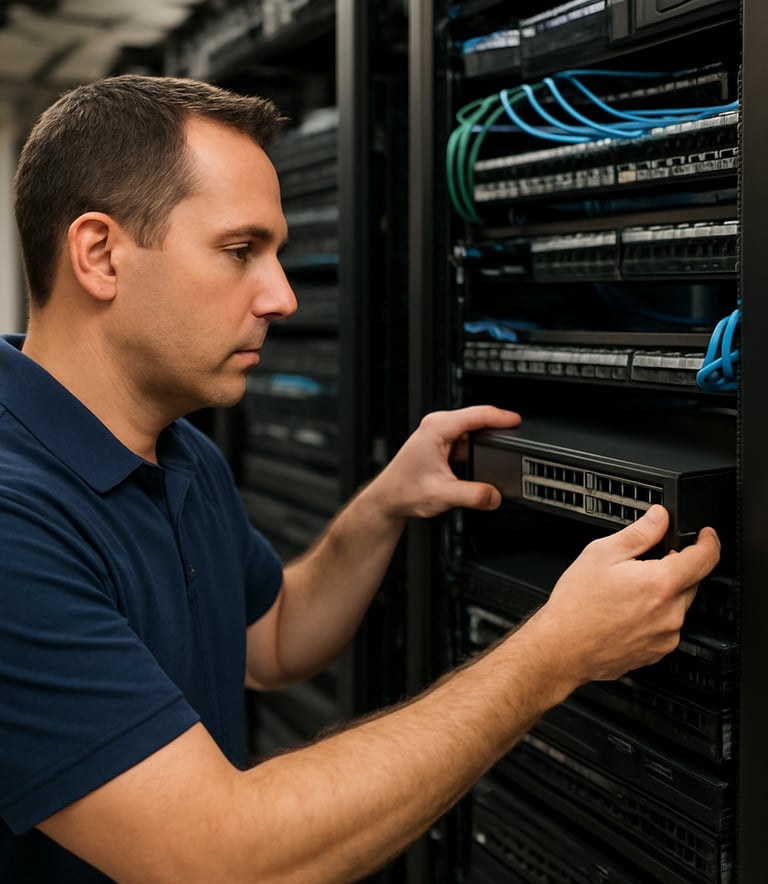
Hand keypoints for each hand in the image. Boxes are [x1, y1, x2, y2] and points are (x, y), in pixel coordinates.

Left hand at [372, 406, 521, 519]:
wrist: (388, 499)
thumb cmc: (404, 491)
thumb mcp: (442, 495)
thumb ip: (473, 496)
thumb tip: (495, 496)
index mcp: (437, 427)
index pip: (478, 414)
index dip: (502, 417)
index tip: (519, 421)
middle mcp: (437, 425)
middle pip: (478, 419)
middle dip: (497, 429)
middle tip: (518, 439)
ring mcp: (439, 433)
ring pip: (473, 431)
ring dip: (487, 441)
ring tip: (505, 451)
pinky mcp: (442, 443)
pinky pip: (467, 440)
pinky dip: (479, 449)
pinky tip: (486, 460)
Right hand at [525, 504, 720, 688]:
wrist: (561, 648)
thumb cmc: (576, 605)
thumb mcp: (601, 553)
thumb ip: (638, 533)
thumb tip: (660, 517)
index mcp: (660, 583)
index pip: (705, 558)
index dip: (709, 541)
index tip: (706, 535)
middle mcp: (670, 613)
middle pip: (691, 581)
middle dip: (675, 568)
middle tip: (641, 565)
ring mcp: (666, 636)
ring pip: (678, 604)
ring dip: (663, 593)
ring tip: (626, 593)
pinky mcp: (657, 652)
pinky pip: (667, 626)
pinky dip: (655, 615)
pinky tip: (626, 612)